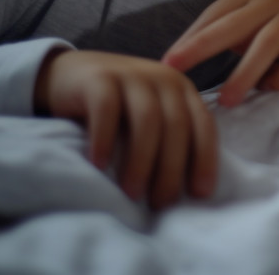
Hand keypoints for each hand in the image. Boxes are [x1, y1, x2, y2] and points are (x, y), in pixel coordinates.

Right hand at [34, 48, 218, 208]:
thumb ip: (170, 139)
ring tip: (132, 192)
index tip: (199, 194)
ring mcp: (132, 74)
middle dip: (172, 169)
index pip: (204, 125)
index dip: (205, 159)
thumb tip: (187, 192)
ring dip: (142, 161)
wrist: (73, 75)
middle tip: (160, 203)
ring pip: (147, 120)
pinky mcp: (99, 78)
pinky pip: (106, 110)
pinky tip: (99, 164)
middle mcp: (164, 78)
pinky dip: (105, 139)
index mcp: (183, 90)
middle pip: (177, 126)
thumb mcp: (151, 119)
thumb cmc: (118, 109)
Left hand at [161, 0, 278, 106]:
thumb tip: (179, 62)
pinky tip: (271, 88)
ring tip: (227, 100)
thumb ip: (223, 35)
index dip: (190, 38)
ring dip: (244, 73)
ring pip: (267, 42)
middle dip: (202, 47)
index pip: (213, 15)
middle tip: (177, 70)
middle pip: (234, 24)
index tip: (167, 63)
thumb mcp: (252, 24)